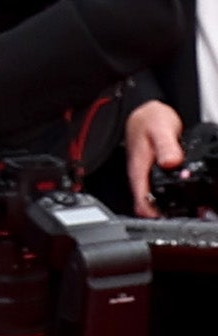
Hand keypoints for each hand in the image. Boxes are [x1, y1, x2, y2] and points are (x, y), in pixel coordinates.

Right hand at [134, 99, 189, 213]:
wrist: (144, 116)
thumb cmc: (149, 121)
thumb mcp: (160, 129)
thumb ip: (166, 146)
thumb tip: (172, 162)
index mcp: (139, 171)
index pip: (142, 202)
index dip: (156, 216)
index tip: (174, 219)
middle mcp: (142, 178)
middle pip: (150, 207)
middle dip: (170, 216)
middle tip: (194, 215)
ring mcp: (148, 178)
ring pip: (157, 201)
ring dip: (174, 208)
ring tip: (196, 209)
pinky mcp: (156, 175)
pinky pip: (163, 192)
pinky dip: (177, 198)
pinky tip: (191, 195)